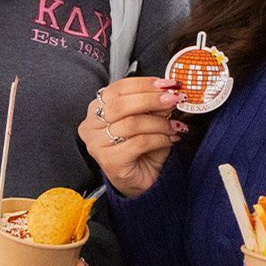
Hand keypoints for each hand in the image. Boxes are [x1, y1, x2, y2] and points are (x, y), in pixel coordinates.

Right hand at [77, 77, 186, 197]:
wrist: (140, 182)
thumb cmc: (141, 150)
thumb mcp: (147, 120)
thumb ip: (152, 105)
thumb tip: (167, 91)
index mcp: (96, 110)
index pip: (118, 88)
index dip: (144, 84)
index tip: (166, 84)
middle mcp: (91, 126)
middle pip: (121, 104)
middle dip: (152, 100)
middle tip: (172, 100)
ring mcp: (97, 145)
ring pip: (131, 124)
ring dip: (159, 122)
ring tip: (173, 126)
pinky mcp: (110, 161)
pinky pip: (138, 143)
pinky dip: (159, 138)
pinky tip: (169, 140)